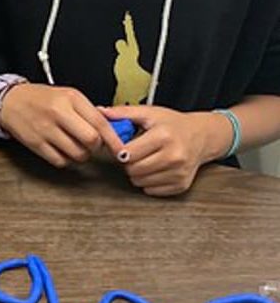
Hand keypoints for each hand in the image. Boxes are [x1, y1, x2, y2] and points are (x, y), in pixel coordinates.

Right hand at [1, 83, 125, 167]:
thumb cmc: (41, 99)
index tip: (120, 149)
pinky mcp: (36, 144)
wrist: (10, 101)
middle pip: (91, 140)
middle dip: (95, 146)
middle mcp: (59, 113)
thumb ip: (88, 111)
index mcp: (70, 98)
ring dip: (81, 154)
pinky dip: (64, 159)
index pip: (100, 122)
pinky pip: (60, 161)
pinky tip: (61, 149)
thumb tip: (110, 130)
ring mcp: (46, 129)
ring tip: (74, 145)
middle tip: (91, 143)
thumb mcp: (67, 96)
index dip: (114, 139)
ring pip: (77, 154)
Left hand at [100, 105, 229, 196]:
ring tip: (145, 159)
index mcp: (164, 136)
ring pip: (140, 182)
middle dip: (128, 162)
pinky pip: (151, 190)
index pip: (127, 153)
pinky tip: (154, 169)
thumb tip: (99, 112)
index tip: (122, 146)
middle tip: (134, 153)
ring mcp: (179, 172)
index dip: (119, 150)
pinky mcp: (181, 185)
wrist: (202, 136)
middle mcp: (174, 156)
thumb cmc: (172, 124)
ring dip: (137, 173)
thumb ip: (123, 113)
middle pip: (133, 169)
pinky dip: (148, 182)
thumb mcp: (149, 113)